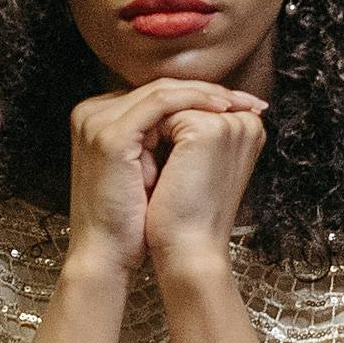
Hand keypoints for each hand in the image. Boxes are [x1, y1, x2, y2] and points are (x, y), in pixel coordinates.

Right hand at [62, 79, 262, 279]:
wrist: (108, 255)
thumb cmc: (133, 221)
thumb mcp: (149, 169)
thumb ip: (164, 140)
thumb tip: (211, 120)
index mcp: (100, 118)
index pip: (156, 94)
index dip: (199, 95)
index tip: (239, 105)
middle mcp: (93, 112)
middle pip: (161, 87)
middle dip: (210, 91)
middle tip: (250, 100)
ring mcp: (97, 121)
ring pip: (163, 90)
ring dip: (208, 94)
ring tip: (241, 104)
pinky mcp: (110, 135)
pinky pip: (161, 104)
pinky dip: (195, 102)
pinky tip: (223, 110)